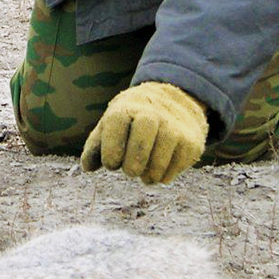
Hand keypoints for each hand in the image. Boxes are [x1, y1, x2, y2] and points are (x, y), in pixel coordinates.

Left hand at [81, 81, 207, 184]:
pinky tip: (158, 169)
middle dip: (132, 166)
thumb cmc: (133, 119)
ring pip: (158, 162)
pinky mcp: (191, 143)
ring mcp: (174, 128)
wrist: (175, 102)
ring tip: (143, 172)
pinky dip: (163, 176)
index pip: (117, 125)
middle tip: (130, 171)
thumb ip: (96, 145)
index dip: (111, 150)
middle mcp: (152, 115)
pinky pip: (174, 170)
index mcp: (127, 108)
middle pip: (140, 145)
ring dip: (148, 175)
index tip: (111, 164)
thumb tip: (87, 167)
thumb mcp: (112, 124)